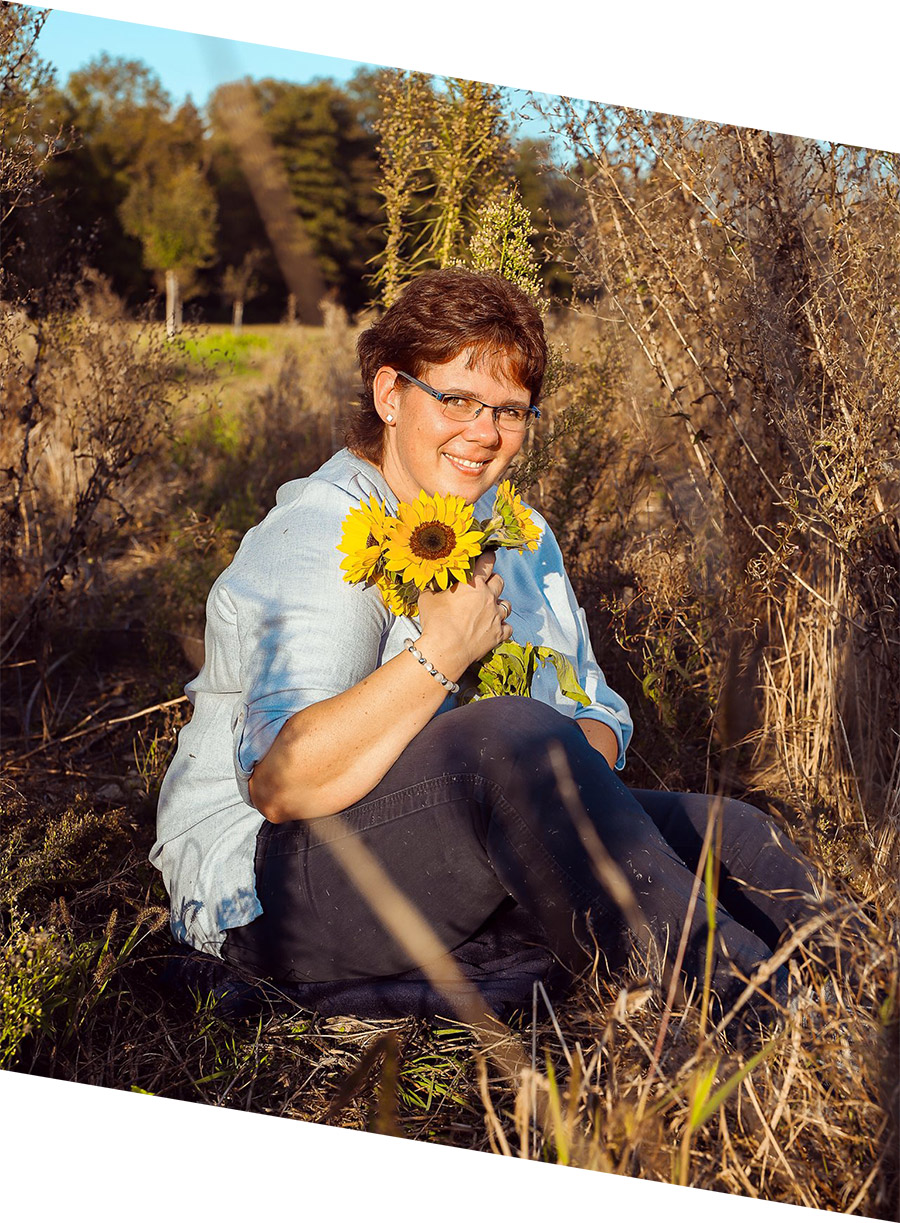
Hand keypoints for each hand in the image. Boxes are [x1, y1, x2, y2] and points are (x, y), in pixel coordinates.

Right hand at [417, 550, 512, 676]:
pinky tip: (495, 628)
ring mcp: (496, 615)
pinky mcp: (499, 633)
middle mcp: (488, 597)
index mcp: (473, 584)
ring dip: (499, 604)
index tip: (489, 554)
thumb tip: (427, 584)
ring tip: (491, 608)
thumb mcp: (427, 599)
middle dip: (494, 580)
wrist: (445, 650)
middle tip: (486, 584)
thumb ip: (431, 588)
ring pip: (506, 604)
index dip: (488, 556)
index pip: (486, 562)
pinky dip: (502, 626)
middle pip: (499, 581)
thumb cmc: (436, 623)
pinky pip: (508, 627)